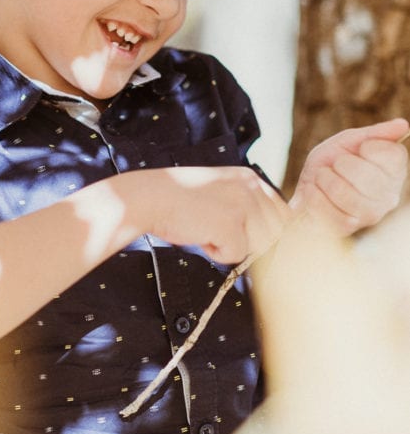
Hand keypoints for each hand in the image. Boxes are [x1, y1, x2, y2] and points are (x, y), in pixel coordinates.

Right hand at [130, 165, 289, 265]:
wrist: (150, 197)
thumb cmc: (180, 200)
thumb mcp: (222, 193)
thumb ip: (247, 208)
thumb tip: (272, 239)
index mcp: (250, 178)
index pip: (282, 214)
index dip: (269, 233)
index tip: (248, 237)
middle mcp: (251, 187)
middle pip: (275, 233)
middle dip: (252, 241)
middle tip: (220, 233)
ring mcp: (242, 205)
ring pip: (259, 246)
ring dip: (234, 247)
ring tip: (208, 231)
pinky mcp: (231, 225)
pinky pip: (237, 255)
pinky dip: (217, 253)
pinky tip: (201, 236)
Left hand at [290, 117, 408, 235]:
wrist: (307, 185)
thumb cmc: (333, 162)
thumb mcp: (350, 141)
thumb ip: (376, 134)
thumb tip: (403, 124)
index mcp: (394, 172)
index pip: (394, 157)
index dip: (370, 147)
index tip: (359, 148)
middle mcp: (388, 197)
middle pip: (367, 176)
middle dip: (341, 163)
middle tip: (336, 164)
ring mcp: (368, 215)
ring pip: (344, 193)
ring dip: (324, 179)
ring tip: (323, 177)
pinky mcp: (347, 228)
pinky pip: (328, 210)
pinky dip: (314, 195)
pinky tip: (315, 191)